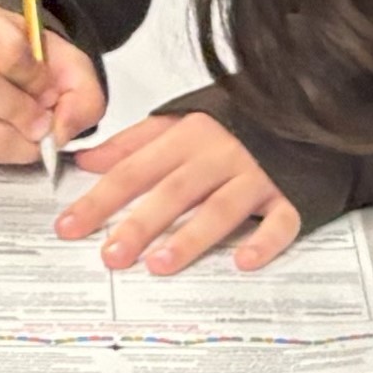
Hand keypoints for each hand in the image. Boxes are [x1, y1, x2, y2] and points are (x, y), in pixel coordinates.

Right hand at [0, 1, 106, 170]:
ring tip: (32, 131)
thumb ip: (81, 93)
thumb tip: (59, 132)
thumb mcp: (69, 63)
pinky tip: (13, 137)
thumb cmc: (35, 61)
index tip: (49, 88)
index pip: (6, 51)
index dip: (36, 78)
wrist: (6, 69)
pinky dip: (3, 154)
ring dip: (18, 141)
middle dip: (24, 114)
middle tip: (44, 122)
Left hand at [56, 110, 300, 273]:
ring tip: (160, 265)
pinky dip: (264, 241)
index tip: (70, 227)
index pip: (133, 170)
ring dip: (191, 237)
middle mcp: (220, 154)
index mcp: (188, 136)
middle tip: (111, 255)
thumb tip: (85, 161)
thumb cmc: (235, 122)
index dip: (99, 199)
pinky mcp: (292, 194)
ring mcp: (257, 175)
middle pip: (173, 191)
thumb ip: (132, 143)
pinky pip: (280, 220)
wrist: (302, 107)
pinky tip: (243, 261)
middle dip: (140, 224)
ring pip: (221, 208)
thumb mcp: (179, 121)